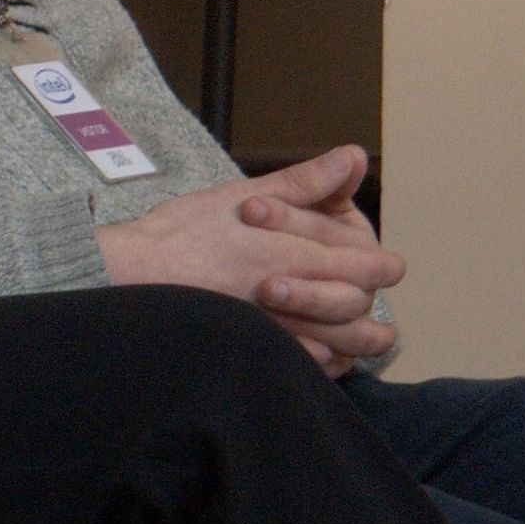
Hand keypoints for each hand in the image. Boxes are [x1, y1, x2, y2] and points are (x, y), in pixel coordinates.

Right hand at [96, 147, 403, 371]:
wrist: (134, 274)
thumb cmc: (184, 232)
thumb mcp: (245, 195)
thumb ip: (305, 182)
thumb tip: (353, 157)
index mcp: (297, 255)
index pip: (365, 267)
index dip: (382, 266)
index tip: (390, 265)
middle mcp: (294, 297)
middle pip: (358, 310)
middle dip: (374, 306)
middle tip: (379, 302)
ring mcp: (277, 330)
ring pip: (341, 346)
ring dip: (360, 342)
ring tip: (371, 338)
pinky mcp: (257, 351)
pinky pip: (307, 367)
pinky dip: (325, 363)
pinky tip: (326, 356)